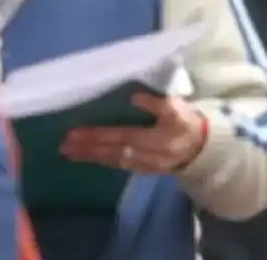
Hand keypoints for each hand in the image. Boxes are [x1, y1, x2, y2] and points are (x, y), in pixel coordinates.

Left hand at [61, 94, 207, 172]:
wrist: (200, 148)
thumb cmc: (185, 121)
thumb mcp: (178, 107)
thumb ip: (158, 103)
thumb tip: (135, 98)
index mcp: (161, 135)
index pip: (131, 132)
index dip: (106, 133)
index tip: (82, 130)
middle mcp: (152, 152)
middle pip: (117, 148)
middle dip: (91, 145)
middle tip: (66, 141)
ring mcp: (146, 163)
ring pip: (115, 159)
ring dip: (90, 155)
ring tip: (68, 151)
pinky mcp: (143, 169)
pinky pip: (118, 165)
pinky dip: (101, 161)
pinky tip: (86, 157)